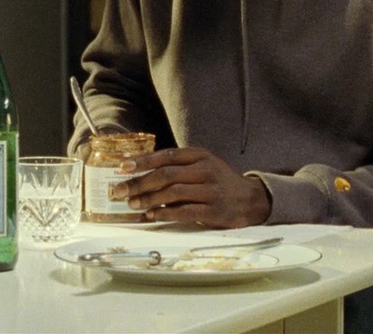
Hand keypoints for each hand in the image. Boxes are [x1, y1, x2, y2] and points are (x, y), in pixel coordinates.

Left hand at [111, 146, 271, 227]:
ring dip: (149, 199)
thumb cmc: (219, 182)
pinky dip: (165, 214)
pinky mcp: (215, 211)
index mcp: (200, 156)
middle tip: (119, 191)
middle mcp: (205, 170)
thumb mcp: (203, 166)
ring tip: (132, 204)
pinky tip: (152, 215)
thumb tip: (141, 174)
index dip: (142, 161)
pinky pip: (185, 212)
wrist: (252, 200)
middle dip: (139, 183)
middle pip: (166, 175)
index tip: (122, 167)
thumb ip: (178, 167)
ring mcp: (211, 191)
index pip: (166, 156)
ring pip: (173, 193)